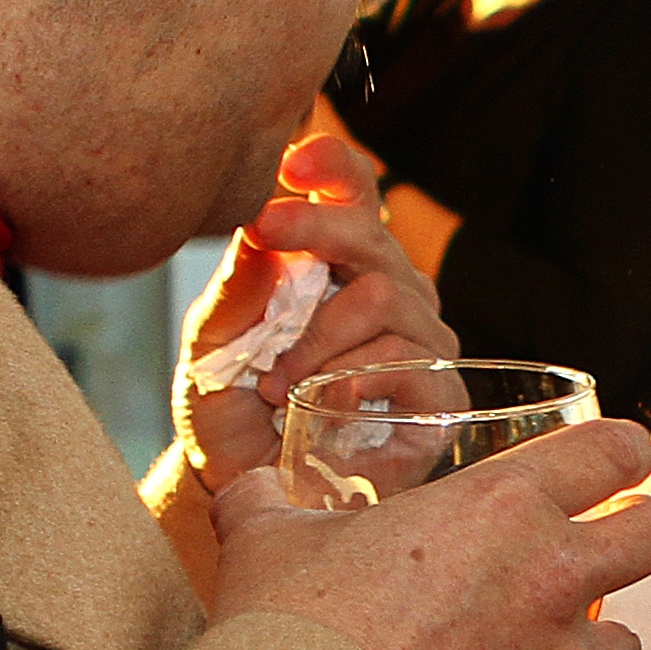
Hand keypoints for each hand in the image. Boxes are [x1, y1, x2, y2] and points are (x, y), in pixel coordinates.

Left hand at [173, 133, 463, 493]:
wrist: (248, 489)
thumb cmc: (232, 411)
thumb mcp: (211, 343)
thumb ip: (237, 288)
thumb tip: (257, 225)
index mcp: (340, 264)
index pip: (356, 190)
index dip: (333, 164)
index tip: (292, 160)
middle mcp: (391, 291)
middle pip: (372, 232)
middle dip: (314, 227)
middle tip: (265, 232)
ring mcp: (421, 342)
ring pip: (384, 296)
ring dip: (318, 338)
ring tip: (278, 383)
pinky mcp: (439, 395)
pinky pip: (407, 360)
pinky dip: (352, 378)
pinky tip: (321, 402)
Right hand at [208, 418, 650, 649]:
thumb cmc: (283, 635)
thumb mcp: (266, 539)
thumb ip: (270, 500)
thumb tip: (250, 485)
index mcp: (500, 504)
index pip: (614, 449)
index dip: (619, 451)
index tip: (614, 460)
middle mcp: (551, 578)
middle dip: (632, 535)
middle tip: (593, 544)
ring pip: (628, 644)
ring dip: (591, 643)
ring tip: (537, 646)